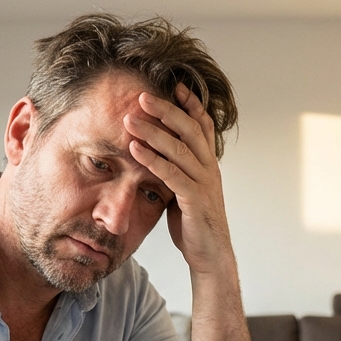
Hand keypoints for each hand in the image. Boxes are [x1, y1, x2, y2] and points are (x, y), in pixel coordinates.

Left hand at [124, 84, 235, 276]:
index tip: (175, 85)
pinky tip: (135, 149)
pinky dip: (152, 159)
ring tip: (130, 119)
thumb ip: (175, 170)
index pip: (203, 126)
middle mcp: (209, 169)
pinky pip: (172, 174)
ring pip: (180, 149)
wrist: (210, 255)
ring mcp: (204, 183)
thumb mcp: (184, 190)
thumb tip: (154, 154)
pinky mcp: (195, 200)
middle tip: (142, 95)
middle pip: (191, 129)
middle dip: (167, 110)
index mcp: (208, 164)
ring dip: (153, 131)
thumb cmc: (194, 223)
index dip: (191, 104)